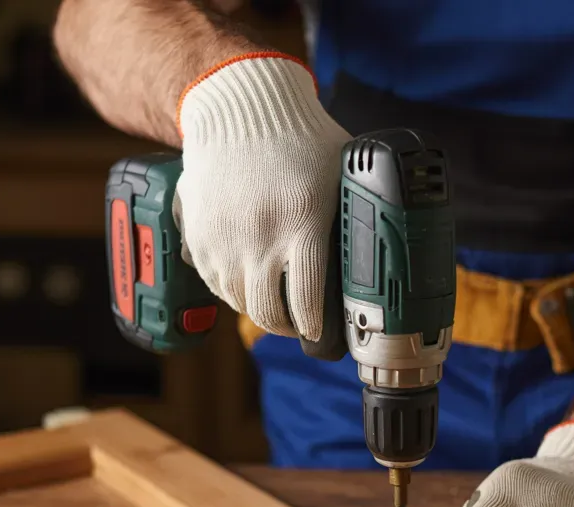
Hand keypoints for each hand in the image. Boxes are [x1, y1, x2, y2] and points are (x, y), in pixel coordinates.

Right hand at [174, 54, 351, 340]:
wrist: (240, 108)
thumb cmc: (301, 139)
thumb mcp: (340, 174)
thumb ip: (353, 215)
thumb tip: (375, 254)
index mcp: (303, 223)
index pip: (306, 301)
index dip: (314, 328)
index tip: (320, 333)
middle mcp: (260, 237)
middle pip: (269, 312)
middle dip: (286, 328)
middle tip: (298, 325)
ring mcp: (225, 238)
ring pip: (240, 303)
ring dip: (258, 311)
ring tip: (274, 307)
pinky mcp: (198, 235)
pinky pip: (214, 284)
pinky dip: (232, 292)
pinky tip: (247, 285)